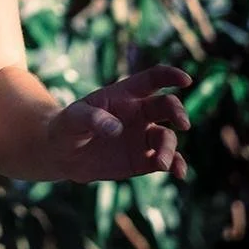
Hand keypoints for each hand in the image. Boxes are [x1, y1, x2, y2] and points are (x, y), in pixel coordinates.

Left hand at [45, 65, 191, 182]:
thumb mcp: (73, 119)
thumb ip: (92, 119)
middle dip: (177, 112)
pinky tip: (178, 173)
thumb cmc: (67, 127)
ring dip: (170, 148)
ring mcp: (143, 136)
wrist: (63, 154)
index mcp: (123, 95)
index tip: (185, 80)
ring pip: (168, 137)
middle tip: (183, 123)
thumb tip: (116, 128)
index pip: (150, 80)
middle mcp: (139, 113)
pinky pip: (166, 160)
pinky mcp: (143, 159)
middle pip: (166, 106)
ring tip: (161, 162)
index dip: (169, 76)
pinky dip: (176, 165)